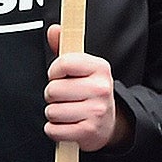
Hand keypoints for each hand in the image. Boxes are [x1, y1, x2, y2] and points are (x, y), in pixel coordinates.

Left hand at [43, 24, 123, 150]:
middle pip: (54, 89)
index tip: (58, 76)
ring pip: (52, 111)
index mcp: (100, 68)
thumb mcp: (81, 67)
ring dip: (53, 113)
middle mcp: (101, 89)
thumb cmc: (89, 90)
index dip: (54, 71)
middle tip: (64, 97)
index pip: (63, 63)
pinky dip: (54, 130)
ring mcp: (96, 112)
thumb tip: (53, 29)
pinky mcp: (89, 132)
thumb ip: (64, 46)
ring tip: (66, 111)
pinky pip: (55, 130)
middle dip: (52, 95)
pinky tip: (66, 125)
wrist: (109, 122)